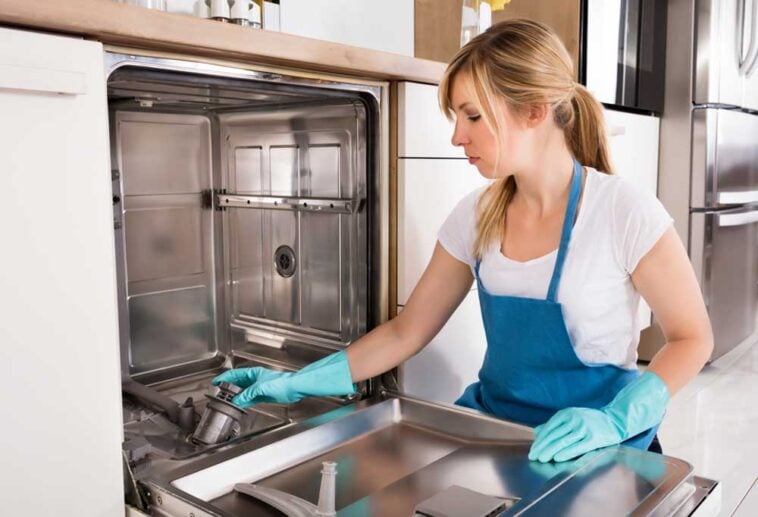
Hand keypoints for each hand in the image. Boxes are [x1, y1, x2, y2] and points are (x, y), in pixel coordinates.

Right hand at [210, 351, 355, 408]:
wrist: (297, 387)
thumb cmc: (284, 383)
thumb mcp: (262, 388)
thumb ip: (248, 394)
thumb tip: (237, 400)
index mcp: (254, 373)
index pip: (235, 375)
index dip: (224, 379)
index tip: (216, 382)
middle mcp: (256, 378)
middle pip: (238, 382)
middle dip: (228, 387)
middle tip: (219, 392)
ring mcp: (261, 386)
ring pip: (244, 390)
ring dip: (236, 394)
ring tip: (227, 399)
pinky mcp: (266, 393)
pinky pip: (250, 396)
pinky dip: (244, 400)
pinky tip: (241, 404)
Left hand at [528, 372, 668, 462]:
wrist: (616, 420)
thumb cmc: (591, 421)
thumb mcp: (571, 418)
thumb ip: (555, 425)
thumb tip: (538, 432)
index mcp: (567, 414)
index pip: (550, 428)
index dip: (540, 440)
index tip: (533, 449)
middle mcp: (574, 419)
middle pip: (554, 435)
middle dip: (543, 447)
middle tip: (534, 456)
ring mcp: (584, 428)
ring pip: (563, 441)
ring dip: (550, 451)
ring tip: (542, 458)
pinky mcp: (594, 438)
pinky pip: (577, 446)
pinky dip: (566, 452)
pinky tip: (557, 457)